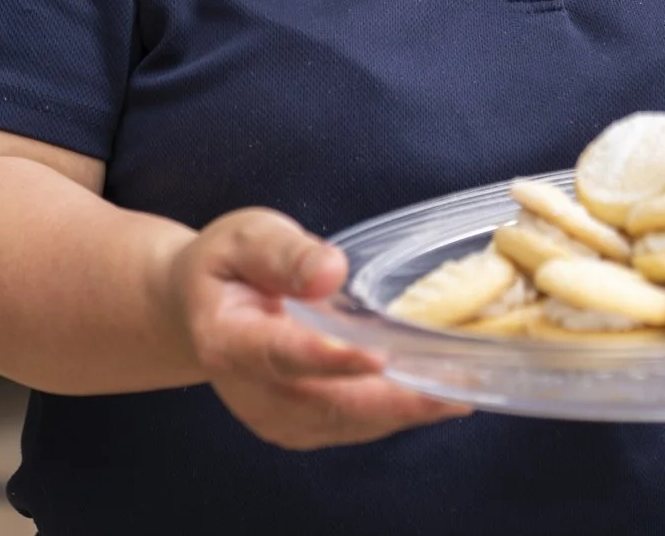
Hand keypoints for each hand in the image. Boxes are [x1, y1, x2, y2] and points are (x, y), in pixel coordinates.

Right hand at [161, 207, 469, 449]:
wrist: (198, 310)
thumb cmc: (225, 266)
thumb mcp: (247, 237)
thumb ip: (286, 253)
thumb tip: (331, 269)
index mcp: (228, 339)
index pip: (283, 354)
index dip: (332, 359)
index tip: (379, 357)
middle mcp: (250, 390)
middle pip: (326, 402)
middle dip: (395, 397)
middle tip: (458, 381)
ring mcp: (275, 416)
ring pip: (347, 423)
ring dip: (407, 409)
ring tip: (465, 386)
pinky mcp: (298, 427)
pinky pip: (353, 427)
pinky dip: (397, 413)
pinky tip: (441, 393)